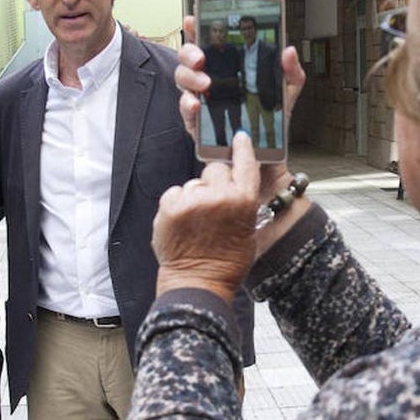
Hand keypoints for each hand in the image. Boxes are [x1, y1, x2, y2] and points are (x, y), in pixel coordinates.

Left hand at [153, 133, 259, 301]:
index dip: (242, 149)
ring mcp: (192, 200)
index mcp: (243, 201)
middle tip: (211, 207)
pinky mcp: (170, 206)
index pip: (245, 163)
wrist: (198, 282)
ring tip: (195, 223)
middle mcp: (219, 196)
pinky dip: (177, 205)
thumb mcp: (249, 230)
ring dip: (194, 197)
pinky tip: (182, 223)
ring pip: (193, 183)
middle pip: (215, 170)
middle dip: (213, 183)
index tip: (239, 137)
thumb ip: (241, 203)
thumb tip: (235, 186)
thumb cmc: (227, 262)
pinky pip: (175, 193)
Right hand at [177, 15, 306, 196]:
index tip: (194, 18)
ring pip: (183, 81)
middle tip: (202, 57)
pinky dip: (187, 106)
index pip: (208, 43)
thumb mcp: (286, 94)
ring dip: (190, 78)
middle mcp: (210, 82)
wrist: (267, 160)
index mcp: (228, 70)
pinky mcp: (197, 125)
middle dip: (190, 52)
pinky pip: (185, 112)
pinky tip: (195, 104)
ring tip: (206, 83)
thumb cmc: (272, 124)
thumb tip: (288, 51)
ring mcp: (202, 102)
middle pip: (188, 59)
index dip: (197, 29)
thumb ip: (290, 72)